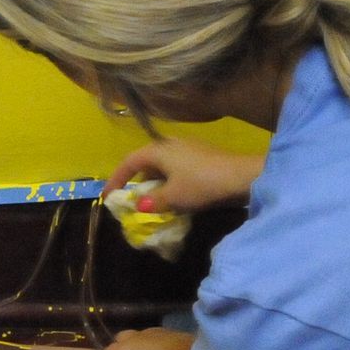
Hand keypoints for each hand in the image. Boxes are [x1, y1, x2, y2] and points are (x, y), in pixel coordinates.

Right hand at [104, 139, 264, 214]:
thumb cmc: (201, 184)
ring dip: (154, 184)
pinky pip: (176, 169)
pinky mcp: (201, 157)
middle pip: (145, 162)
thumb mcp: (173, 197)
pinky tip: (174, 197)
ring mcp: (187, 149)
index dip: (116, 180)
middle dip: (137, 182)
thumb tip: (140, 205)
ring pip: (162, 166)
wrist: (241, 177)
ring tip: (151, 202)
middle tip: (131, 200)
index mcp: (158, 150)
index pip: (128, 162)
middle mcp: (170, 144)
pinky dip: (169, 182)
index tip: (108, 197)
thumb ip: (152, 201)